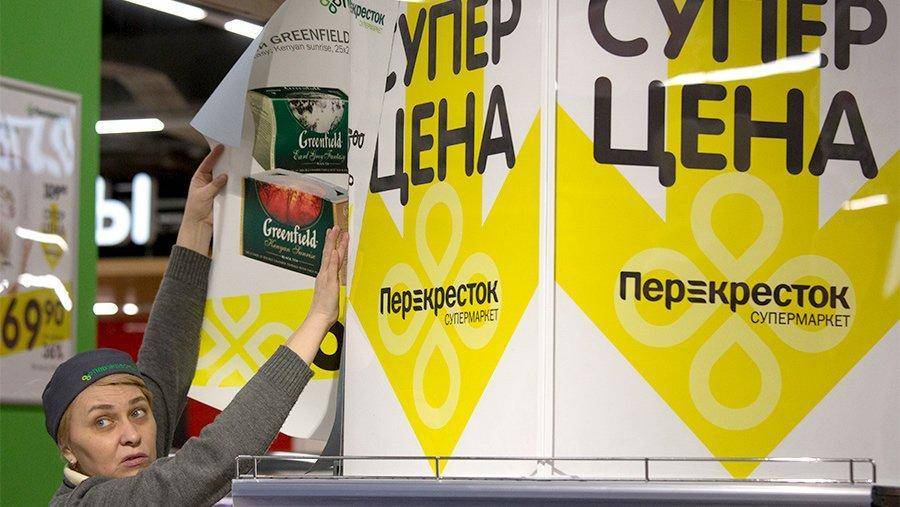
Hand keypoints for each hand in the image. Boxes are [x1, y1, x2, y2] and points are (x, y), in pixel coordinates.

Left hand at [177, 145, 227, 255]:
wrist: (200, 225)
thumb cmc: (196, 209)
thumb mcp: (203, 194)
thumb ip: (214, 185)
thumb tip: (225, 176)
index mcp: (199, 178)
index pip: (207, 164)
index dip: (214, 155)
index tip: (221, 146)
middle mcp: (208, 182)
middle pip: (218, 168)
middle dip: (225, 161)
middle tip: (233, 152)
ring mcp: (217, 189)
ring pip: (225, 178)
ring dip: (231, 173)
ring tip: (238, 164)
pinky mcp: (224, 196)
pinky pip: (230, 188)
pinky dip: (234, 183)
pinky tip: (240, 178)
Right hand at [286, 226, 348, 363]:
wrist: (318, 318)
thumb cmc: (324, 309)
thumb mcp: (330, 294)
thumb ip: (331, 285)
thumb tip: (333, 282)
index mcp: (325, 276)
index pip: (329, 257)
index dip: (332, 244)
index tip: (334, 233)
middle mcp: (324, 274)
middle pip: (328, 253)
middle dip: (333, 239)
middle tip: (336, 226)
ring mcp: (326, 278)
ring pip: (331, 257)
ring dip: (334, 244)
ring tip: (337, 232)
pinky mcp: (329, 283)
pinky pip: (331, 269)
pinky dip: (333, 260)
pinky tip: (334, 251)